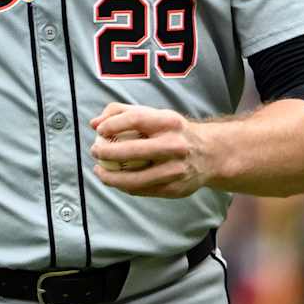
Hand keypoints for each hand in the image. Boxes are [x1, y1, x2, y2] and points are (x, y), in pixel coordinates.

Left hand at [89, 103, 215, 198]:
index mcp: (169, 122)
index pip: (135, 119)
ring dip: (110, 177)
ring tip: (99, 171)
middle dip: (106, 153)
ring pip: (134, 179)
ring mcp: (176, 170)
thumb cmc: (173, 132)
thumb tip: (94, 123)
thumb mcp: (155, 115)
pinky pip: (142, 190)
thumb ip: (122, 113)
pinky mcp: (175, 189)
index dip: (111, 125)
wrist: (209, 154)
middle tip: (94, 151)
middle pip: (132, 151)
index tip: (99, 131)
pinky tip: (115, 180)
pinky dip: (124, 186)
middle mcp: (175, 145)